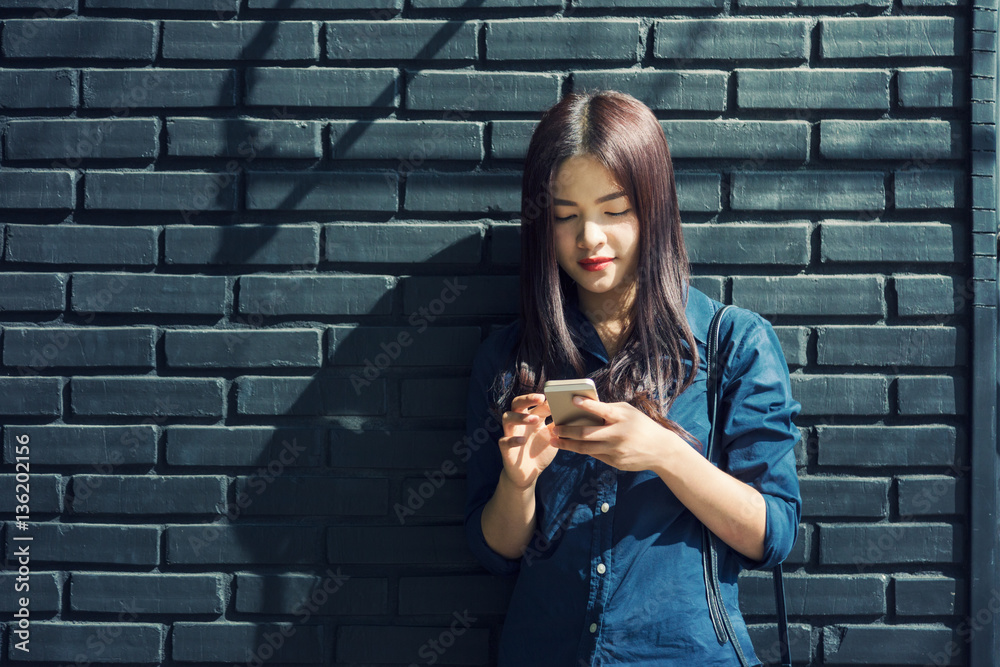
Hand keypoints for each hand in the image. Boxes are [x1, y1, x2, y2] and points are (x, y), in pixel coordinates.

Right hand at [498, 393, 559, 489]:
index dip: (544, 400)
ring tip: (535, 419)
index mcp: (532, 417)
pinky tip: (522, 440)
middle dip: (528, 399)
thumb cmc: (541, 452)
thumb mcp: (553, 437)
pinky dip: (513, 439)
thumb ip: (559, 425)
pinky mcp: (505, 449)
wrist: (529, 474)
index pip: (535, 403)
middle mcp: (520, 423)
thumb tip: (572, 412)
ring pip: (507, 417)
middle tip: (541, 398)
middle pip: (517, 403)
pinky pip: (504, 441)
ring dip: (520, 417)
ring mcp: (511, 434)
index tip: (556, 397)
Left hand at [550, 395, 682, 472]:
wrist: (660, 450)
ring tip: (554, 440)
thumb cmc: (641, 425)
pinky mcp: (616, 462)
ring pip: (585, 448)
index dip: (587, 404)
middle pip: (586, 434)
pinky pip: (594, 455)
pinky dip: (582, 449)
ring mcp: (616, 450)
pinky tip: (571, 445)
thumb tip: (584, 407)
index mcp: (622, 418)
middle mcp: (618, 434)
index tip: (572, 399)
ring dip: (567, 444)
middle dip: (566, 431)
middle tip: (553, 428)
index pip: (602, 410)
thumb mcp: (628, 412)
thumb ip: (609, 409)